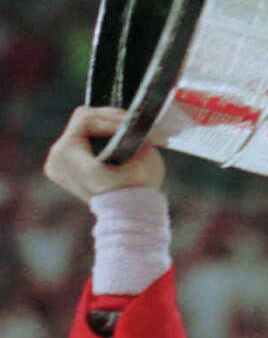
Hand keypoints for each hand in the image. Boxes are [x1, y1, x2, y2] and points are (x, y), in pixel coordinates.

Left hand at [44, 106, 165, 203]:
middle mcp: (56, 158)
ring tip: (125, 131)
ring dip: (104, 130)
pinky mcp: (64, 171)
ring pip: (82, 133)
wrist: (132, 220)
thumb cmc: (139, 189)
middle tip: (131, 123)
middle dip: (109, 122)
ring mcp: (57, 166)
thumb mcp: (142, 152)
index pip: (86, 118)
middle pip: (82, 124)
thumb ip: (132, 129)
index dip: (112, 117)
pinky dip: (99, 142)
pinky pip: (81, 146)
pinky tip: (115, 143)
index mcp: (67, 153)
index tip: (131, 122)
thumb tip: (134, 118)